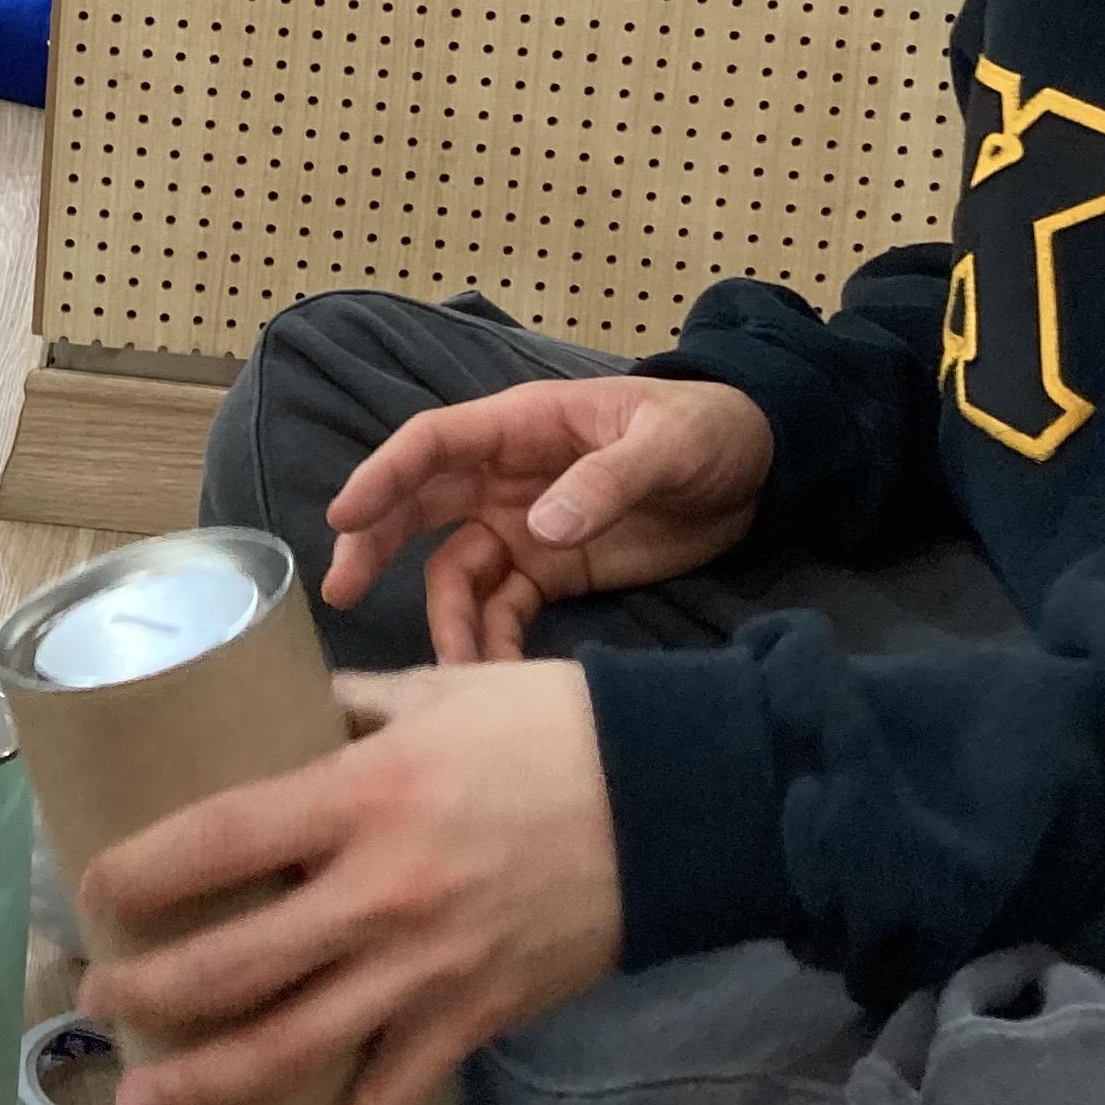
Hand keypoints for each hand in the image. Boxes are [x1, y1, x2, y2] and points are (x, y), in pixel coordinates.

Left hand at [78, 665, 621, 1104]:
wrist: (673, 801)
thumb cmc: (545, 728)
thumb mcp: (430, 691)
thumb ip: (342, 706)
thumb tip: (269, 708)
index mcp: (359, 794)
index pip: (219, 839)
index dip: (143, 870)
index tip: (91, 890)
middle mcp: (376, 893)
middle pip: (236, 961)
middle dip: (150, 992)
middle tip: (93, 1002)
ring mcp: (423, 969)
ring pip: (292, 1045)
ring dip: (206, 1082)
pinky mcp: (470, 1020)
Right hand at [323, 371, 775, 662]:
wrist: (762, 472)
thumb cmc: (709, 431)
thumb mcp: (667, 445)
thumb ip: (607, 481)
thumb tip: (542, 527)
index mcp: (522, 427)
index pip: (433, 444)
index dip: (383, 476)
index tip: (344, 517)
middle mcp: (507, 477)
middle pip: (420, 507)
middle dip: (376, 545)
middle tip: (342, 592)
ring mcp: (526, 527)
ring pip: (457, 572)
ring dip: (446, 617)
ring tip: (451, 670)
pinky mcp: (554, 571)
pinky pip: (503, 610)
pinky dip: (491, 642)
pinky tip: (494, 677)